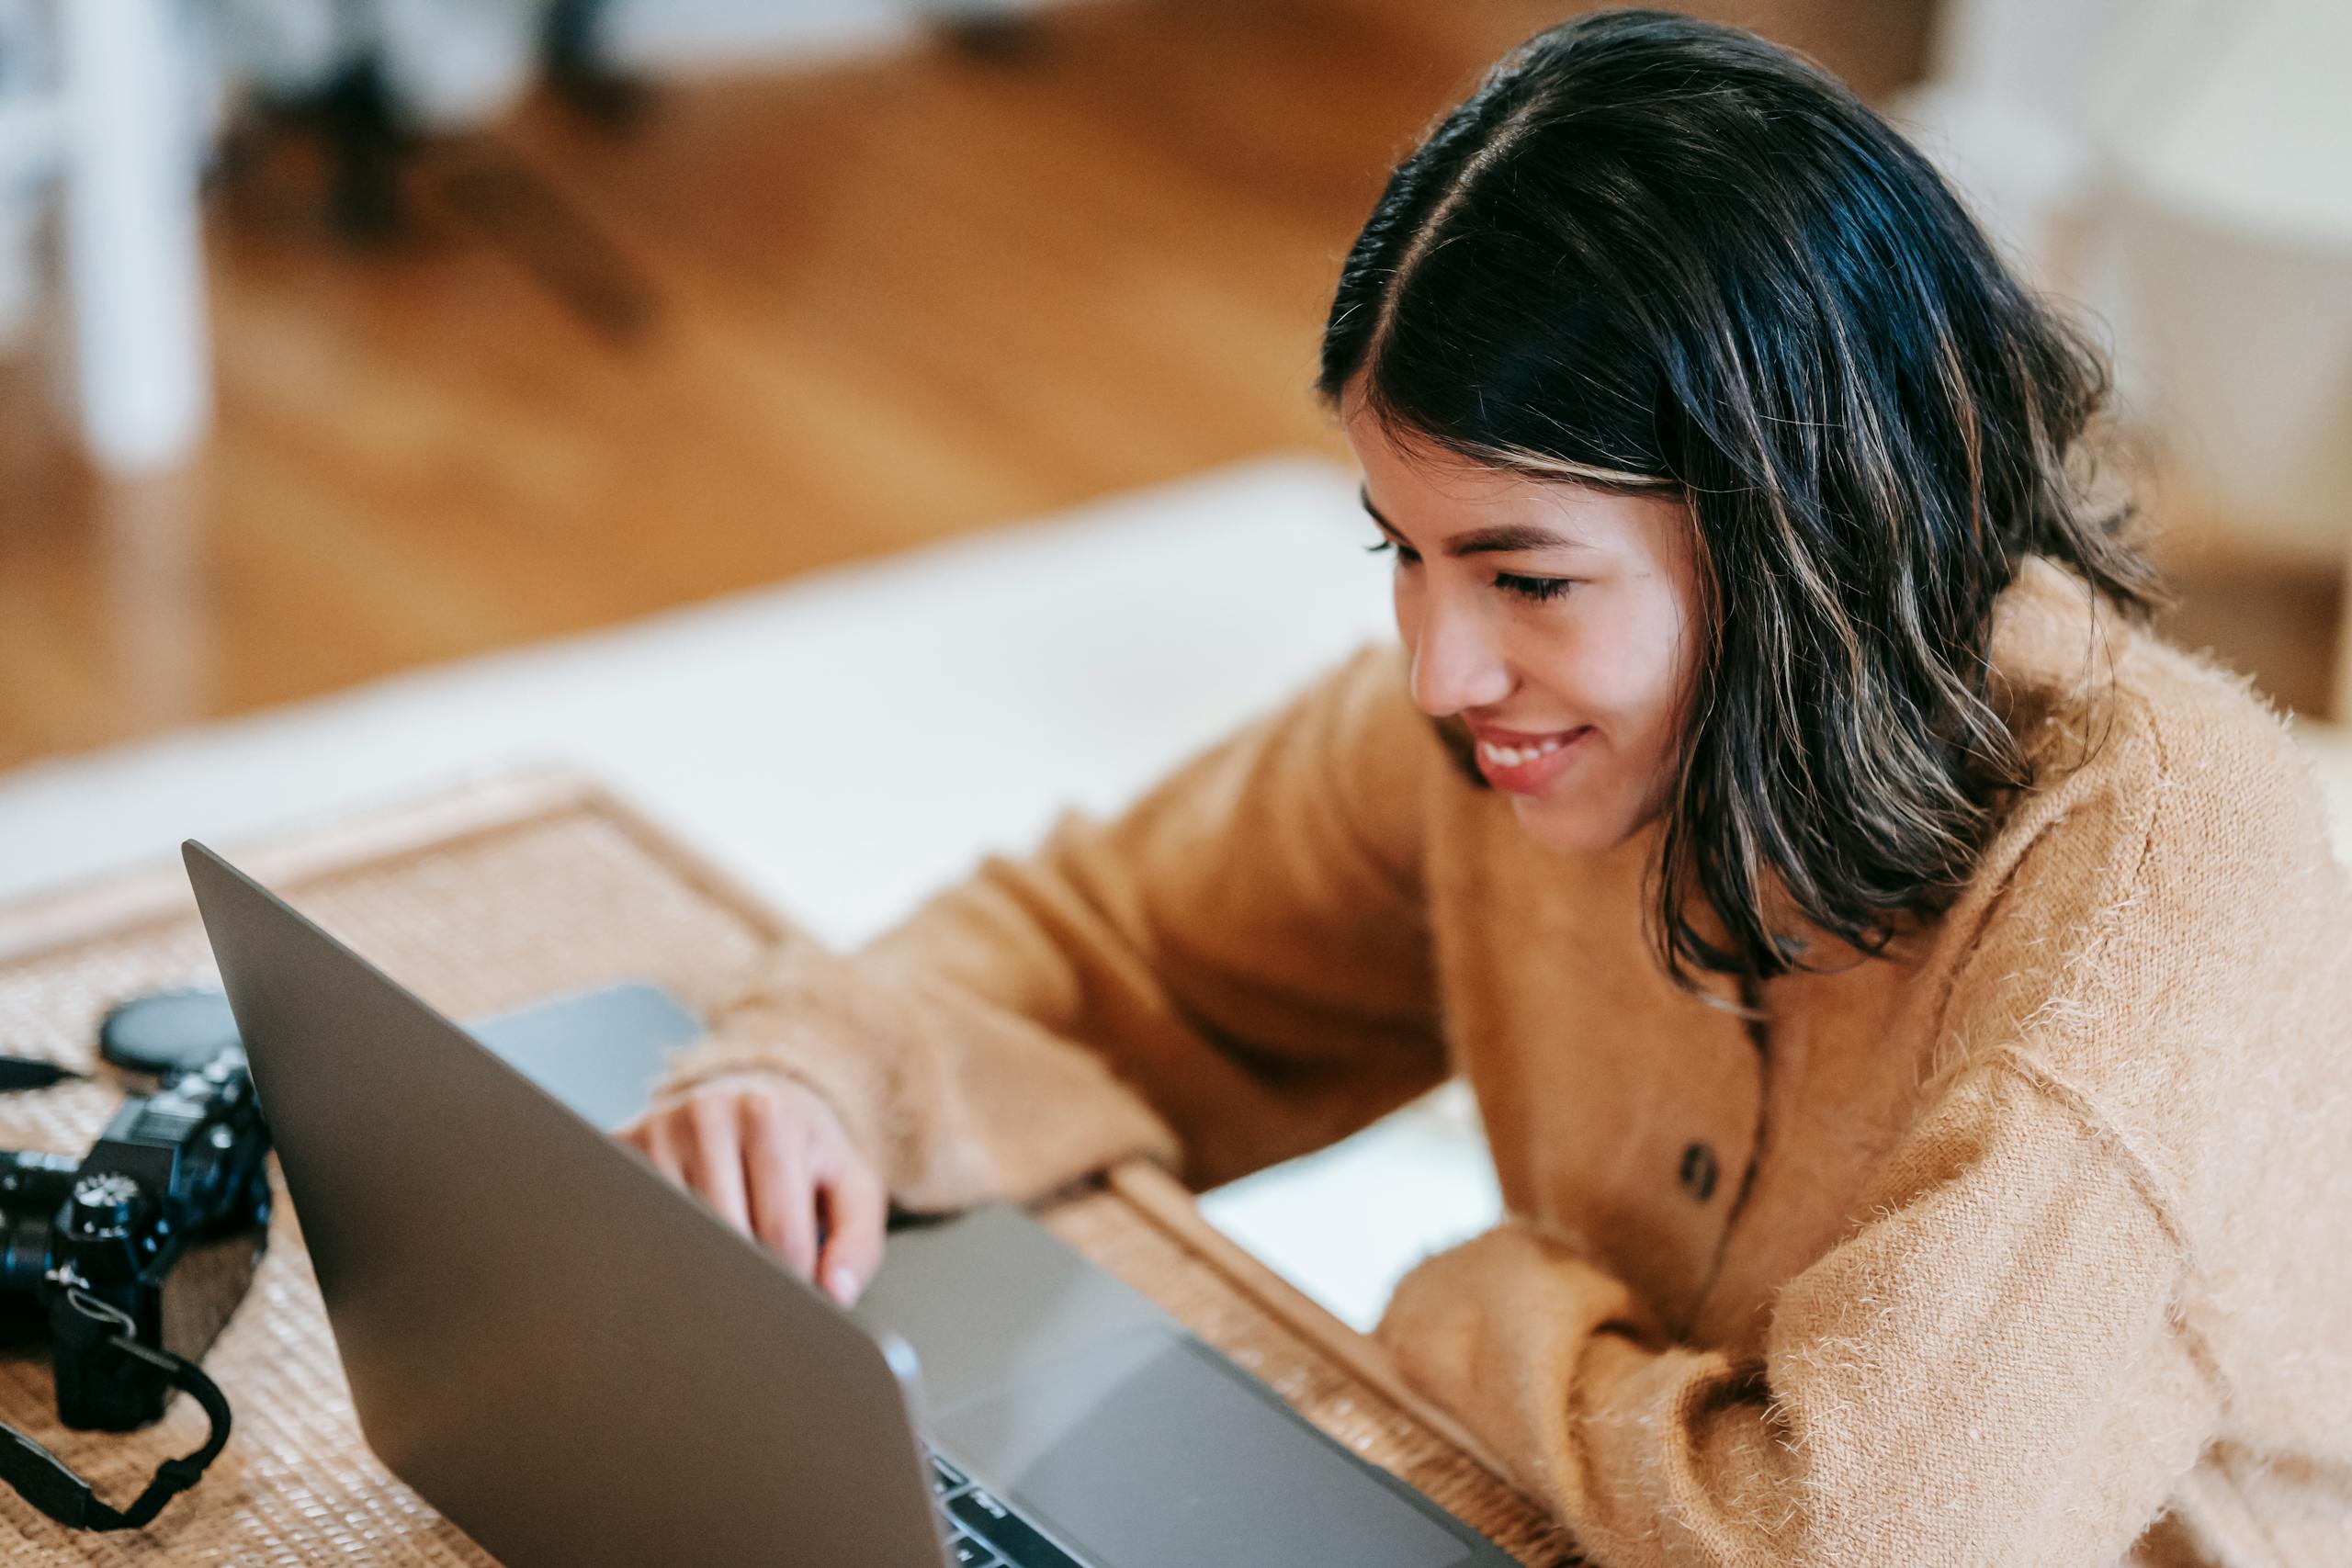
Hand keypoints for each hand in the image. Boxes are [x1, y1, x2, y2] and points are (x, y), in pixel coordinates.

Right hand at [618, 1073, 884, 1305]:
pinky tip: (687, 1246)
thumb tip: (835, 1294)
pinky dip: (664, 1253)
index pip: (780, 1236)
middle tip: (761, 1296)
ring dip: (702, 1268)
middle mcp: (707, 1113)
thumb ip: (858, 1242)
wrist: (751, 1098)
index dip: (794, 1284)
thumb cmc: (803, 1152)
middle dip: (748, 1282)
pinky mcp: (621, 1150)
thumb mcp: (849, 1186)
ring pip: (679, 1242)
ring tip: (727, 1261)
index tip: (799, 1297)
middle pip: (725, 1240)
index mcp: (770, 1116)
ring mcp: (656, 1131)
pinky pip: (642, 1230)